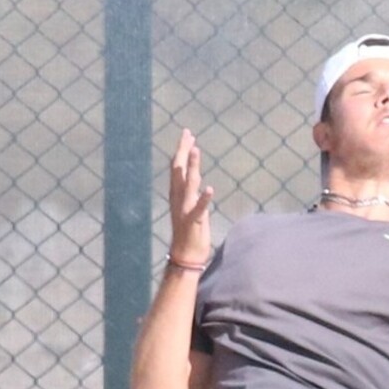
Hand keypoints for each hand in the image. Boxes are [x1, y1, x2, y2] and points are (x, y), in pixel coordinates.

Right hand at [168, 129, 213, 263]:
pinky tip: (210, 188)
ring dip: (192, 167)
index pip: (178, 168)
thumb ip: (192, 192)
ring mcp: (184, 210)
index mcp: (178, 195)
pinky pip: (199, 209)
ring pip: (188, 184)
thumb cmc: (191, 231)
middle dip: (183, 151)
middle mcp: (178, 199)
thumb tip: (195, 177)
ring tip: (196, 150)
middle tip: (188, 133)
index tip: (187, 134)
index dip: (182, 150)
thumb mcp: (191, 207)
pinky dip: (203, 199)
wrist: (185, 255)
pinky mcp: (193, 222)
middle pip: (179, 170)